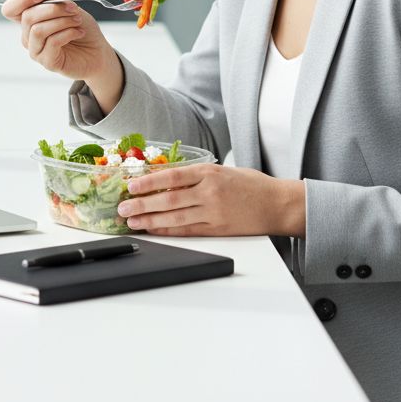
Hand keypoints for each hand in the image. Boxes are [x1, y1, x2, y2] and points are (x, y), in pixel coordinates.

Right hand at [0, 0, 120, 84]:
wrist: (98, 51)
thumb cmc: (82, 28)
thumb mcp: (67, 7)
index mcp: (30, 20)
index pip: (10, 9)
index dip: (21, 0)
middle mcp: (29, 36)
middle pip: (28, 17)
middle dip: (53, 9)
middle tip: (73, 8)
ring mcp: (36, 50)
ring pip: (38, 30)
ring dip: (62, 21)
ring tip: (77, 21)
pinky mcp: (47, 62)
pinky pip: (52, 42)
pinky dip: (68, 33)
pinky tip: (79, 32)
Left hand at [117, 163, 304, 237]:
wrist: (278, 204)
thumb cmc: (252, 185)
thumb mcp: (225, 170)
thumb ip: (199, 175)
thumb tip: (169, 180)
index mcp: (210, 172)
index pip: (172, 176)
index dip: (148, 182)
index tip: (131, 185)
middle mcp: (210, 191)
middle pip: (168, 198)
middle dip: (142, 203)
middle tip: (122, 207)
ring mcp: (213, 212)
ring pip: (174, 216)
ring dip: (150, 219)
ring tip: (132, 220)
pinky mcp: (218, 229)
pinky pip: (187, 231)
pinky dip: (167, 230)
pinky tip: (154, 229)